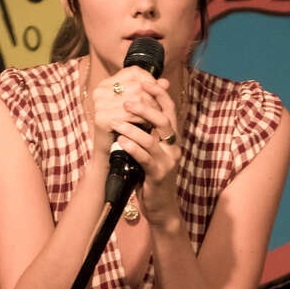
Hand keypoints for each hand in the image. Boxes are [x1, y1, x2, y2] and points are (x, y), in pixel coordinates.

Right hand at [90, 66, 161, 152]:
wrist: (110, 151)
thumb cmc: (125, 126)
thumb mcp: (137, 106)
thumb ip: (149, 92)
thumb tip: (165, 83)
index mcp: (105, 84)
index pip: (133, 72)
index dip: (150, 79)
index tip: (159, 90)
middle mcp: (99, 91)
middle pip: (137, 86)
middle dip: (153, 98)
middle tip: (161, 109)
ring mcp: (99, 105)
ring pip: (137, 100)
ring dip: (151, 110)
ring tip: (156, 118)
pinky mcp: (102, 119)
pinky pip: (131, 115)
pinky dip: (143, 120)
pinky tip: (147, 126)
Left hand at [110, 79, 181, 224]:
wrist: (161, 207)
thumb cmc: (151, 175)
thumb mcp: (150, 150)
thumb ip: (146, 131)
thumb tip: (133, 107)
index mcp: (172, 138)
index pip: (169, 109)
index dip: (158, 93)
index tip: (144, 81)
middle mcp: (173, 147)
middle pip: (163, 120)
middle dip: (145, 108)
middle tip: (126, 101)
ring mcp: (168, 161)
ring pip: (151, 139)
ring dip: (132, 128)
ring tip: (115, 123)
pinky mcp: (159, 175)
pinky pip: (145, 158)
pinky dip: (132, 147)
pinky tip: (121, 142)